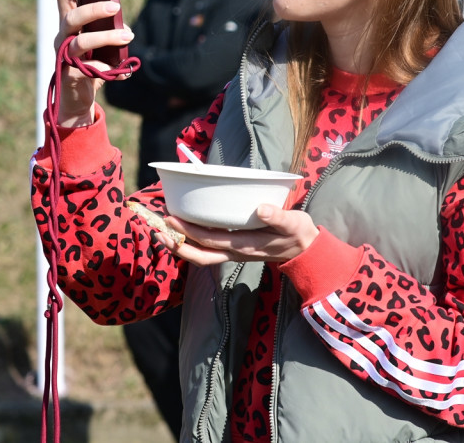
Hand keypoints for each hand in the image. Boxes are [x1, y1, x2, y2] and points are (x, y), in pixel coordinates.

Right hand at [54, 0, 134, 126]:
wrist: (79, 99)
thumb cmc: (91, 65)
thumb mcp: (102, 45)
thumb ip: (112, 32)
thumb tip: (126, 31)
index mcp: (68, 25)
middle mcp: (62, 37)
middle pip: (72, 16)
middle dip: (94, 9)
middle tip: (116, 7)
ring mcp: (63, 56)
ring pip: (81, 41)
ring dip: (107, 37)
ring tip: (128, 37)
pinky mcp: (69, 74)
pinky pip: (89, 66)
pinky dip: (107, 66)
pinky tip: (120, 71)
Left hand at [159, 204, 319, 265]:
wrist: (306, 251)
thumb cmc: (298, 233)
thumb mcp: (293, 222)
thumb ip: (278, 216)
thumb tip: (261, 208)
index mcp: (247, 245)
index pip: (211, 240)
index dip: (189, 231)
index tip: (172, 218)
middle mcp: (236, 252)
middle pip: (199, 254)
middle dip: (176, 242)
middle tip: (157, 225)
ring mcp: (233, 253)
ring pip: (200, 256)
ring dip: (179, 246)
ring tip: (161, 232)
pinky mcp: (234, 250)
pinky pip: (206, 251)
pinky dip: (190, 243)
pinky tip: (181, 232)